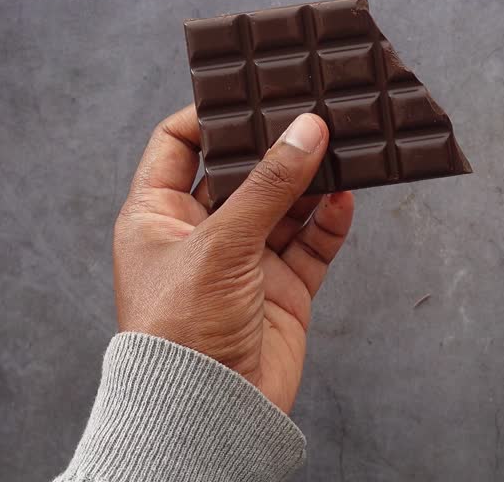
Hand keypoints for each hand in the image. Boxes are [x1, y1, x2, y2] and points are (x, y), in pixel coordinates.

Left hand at [113, 106, 354, 411]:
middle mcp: (201, 233)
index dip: (210, 116)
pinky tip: (345, 196)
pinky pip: (311, 243)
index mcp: (158, 216)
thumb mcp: (220, 245)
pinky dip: (329, 221)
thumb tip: (306, 130)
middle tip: (310, 108)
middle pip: (242, 171)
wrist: (210, 414)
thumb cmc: (182, 333)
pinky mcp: (282, 289)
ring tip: (341, 144)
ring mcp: (245, 261)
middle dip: (276, 143)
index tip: (251, 90)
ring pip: (285, 204)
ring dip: (310, 179)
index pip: (178, 145)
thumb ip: (269, 186)